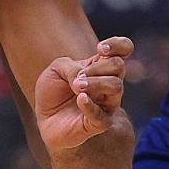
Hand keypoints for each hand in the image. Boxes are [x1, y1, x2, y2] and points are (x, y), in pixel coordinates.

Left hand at [34, 37, 130, 153]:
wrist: (45, 118)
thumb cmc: (53, 92)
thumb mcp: (56, 70)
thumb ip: (71, 67)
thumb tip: (83, 77)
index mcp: (101, 66)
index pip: (124, 49)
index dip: (118, 45)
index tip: (100, 48)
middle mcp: (109, 83)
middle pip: (118, 66)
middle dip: (97, 67)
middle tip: (78, 76)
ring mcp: (108, 103)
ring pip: (116, 87)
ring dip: (95, 83)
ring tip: (76, 87)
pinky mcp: (100, 123)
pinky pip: (102, 115)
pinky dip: (90, 105)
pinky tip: (80, 99)